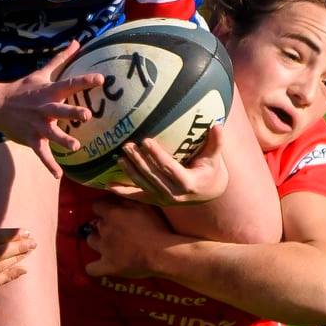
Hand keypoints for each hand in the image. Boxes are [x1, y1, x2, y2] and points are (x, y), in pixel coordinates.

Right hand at [0, 40, 103, 176]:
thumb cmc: (23, 88)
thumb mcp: (41, 73)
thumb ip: (61, 59)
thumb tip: (77, 42)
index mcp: (48, 91)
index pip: (69, 84)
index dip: (85, 81)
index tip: (101, 79)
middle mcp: (44, 108)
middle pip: (60, 110)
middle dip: (72, 114)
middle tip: (87, 116)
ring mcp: (37, 125)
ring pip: (51, 134)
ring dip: (62, 141)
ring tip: (75, 147)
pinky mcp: (31, 139)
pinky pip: (42, 154)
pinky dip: (50, 165)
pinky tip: (59, 175)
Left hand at [83, 198, 175, 280]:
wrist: (161, 252)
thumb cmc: (155, 227)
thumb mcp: (143, 206)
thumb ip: (127, 199)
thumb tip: (115, 193)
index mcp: (112, 214)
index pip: (96, 206)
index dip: (103, 208)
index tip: (110, 211)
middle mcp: (104, 230)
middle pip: (95, 224)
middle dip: (103, 225)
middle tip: (115, 229)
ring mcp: (104, 249)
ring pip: (90, 241)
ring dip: (97, 241)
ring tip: (107, 244)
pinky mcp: (107, 266)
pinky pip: (92, 269)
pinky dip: (94, 267)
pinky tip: (100, 265)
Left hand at [92, 126, 229, 208]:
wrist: (209, 193)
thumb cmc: (211, 171)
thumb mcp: (215, 158)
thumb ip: (216, 143)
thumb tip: (218, 125)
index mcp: (188, 183)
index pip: (169, 167)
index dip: (156, 154)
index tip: (145, 140)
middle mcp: (174, 194)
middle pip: (152, 175)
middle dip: (138, 160)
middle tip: (127, 145)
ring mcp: (164, 199)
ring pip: (143, 184)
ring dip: (130, 171)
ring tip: (119, 157)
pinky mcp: (156, 201)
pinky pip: (137, 196)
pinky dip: (122, 191)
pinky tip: (108, 185)